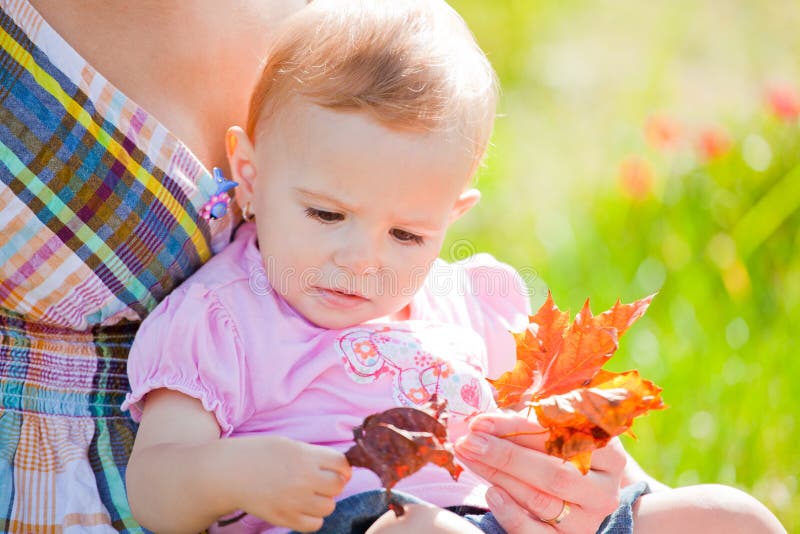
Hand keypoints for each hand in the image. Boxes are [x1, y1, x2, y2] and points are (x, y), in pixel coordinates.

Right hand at [226, 435, 350, 531]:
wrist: (230, 472)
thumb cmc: (260, 455)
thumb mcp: (289, 445)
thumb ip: (315, 455)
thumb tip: (343, 470)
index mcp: (304, 456)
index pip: (341, 464)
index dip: (342, 467)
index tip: (337, 469)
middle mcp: (302, 478)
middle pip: (338, 486)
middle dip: (333, 484)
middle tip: (320, 482)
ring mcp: (293, 500)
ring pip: (329, 507)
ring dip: (323, 501)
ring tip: (308, 495)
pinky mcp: (284, 518)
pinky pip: (314, 524)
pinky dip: (312, 518)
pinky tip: (302, 508)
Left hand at [454, 412, 624, 532]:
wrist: (581, 489)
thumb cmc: (561, 447)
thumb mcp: (555, 427)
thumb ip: (530, 420)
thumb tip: (485, 421)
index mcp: (609, 451)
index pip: (562, 438)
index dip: (517, 428)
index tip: (480, 421)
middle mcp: (604, 489)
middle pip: (553, 472)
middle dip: (505, 455)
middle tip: (469, 441)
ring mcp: (589, 519)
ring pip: (541, 500)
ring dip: (498, 477)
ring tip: (469, 458)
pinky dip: (511, 515)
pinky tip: (490, 493)